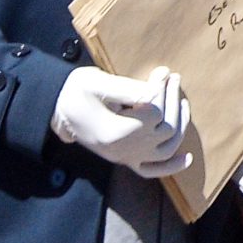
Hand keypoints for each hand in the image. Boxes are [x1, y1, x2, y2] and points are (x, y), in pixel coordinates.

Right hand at [52, 65, 192, 177]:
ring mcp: (124, 158)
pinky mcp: (123, 160)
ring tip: (183, 102)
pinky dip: (170, 166)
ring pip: (165, 149)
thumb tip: (163, 79)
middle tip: (174, 78)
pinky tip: (186, 158)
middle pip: (165, 129)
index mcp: (116, 132)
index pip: (155, 112)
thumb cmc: (76, 92)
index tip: (162, 72)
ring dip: (180, 125)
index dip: (163, 90)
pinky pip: (150, 170)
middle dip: (173, 100)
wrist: (56, 110)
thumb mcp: (99, 83)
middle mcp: (122, 151)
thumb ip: (132, 87)